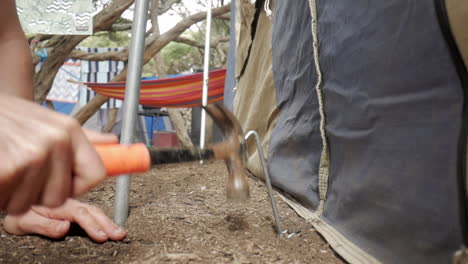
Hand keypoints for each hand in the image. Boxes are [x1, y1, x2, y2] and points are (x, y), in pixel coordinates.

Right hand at [0, 95, 117, 213]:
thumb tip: (114, 142)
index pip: (96, 173)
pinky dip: (0, 194)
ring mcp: (32, 156)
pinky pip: (9, 202)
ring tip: (7, 168)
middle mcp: (56, 141)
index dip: (78, 186)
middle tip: (23, 173)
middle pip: (59, 196)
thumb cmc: (9, 118)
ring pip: (29, 202)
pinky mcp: (8, 169)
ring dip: (14, 194)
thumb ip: (81, 137)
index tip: (64, 184)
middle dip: (38, 193)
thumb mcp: (48, 121)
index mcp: (69, 129)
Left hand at [3, 199, 125, 241]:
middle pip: (93, 211)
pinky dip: (104, 218)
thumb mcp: (24, 221)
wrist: (16, 203)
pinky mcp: (76, 209)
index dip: (92, 225)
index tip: (102, 236)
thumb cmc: (19, 213)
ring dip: (109, 221)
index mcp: (58, 205)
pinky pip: (92, 211)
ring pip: (95, 211)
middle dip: (108, 223)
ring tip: (120, 232)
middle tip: (119, 234)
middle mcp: (69, 203)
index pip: (80, 214)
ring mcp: (74, 205)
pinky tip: (111, 226)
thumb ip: (43, 224)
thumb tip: (64, 227)